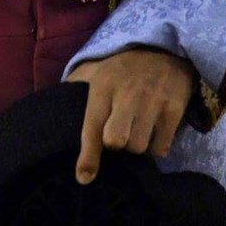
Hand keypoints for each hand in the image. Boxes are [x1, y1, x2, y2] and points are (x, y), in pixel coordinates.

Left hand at [66, 48, 194, 184]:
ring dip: (136, 146)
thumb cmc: (122, 67)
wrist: (164, 49)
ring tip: (136, 131)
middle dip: (116, 146)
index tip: (84, 177)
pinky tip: (153, 131)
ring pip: (139, 147)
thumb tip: (52, 102)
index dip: (88, 157)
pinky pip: (161, 147)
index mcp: (103, 87)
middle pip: (117, 141)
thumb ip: (74, 85)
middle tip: (118, 137)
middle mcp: (127, 94)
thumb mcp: (95, 69)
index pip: (92, 127)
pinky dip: (156, 146)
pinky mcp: (174, 108)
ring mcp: (153, 101)